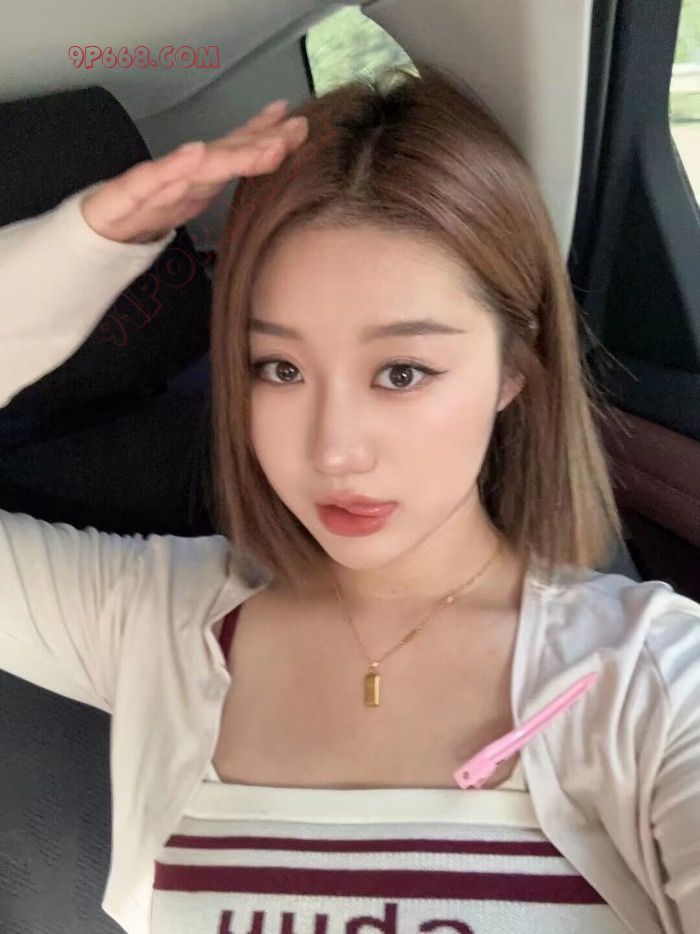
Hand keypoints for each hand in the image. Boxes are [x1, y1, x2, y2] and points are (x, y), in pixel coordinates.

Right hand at [80, 100, 308, 243]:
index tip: (296, 123)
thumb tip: (264, 161)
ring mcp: (159, 182)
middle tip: (294, 130)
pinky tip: (195, 154)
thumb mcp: (192, 197)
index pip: (237, 152)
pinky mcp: (130, 193)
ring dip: (233, 154)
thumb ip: (221, 178)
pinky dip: (176, 165)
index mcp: (201, 177)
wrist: (97, 230)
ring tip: (265, 146)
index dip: (266, 136)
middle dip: (262, 141)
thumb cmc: (146, 210)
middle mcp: (184, 173)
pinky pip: (155, 179)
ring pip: (201, 166)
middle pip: (227, 154)